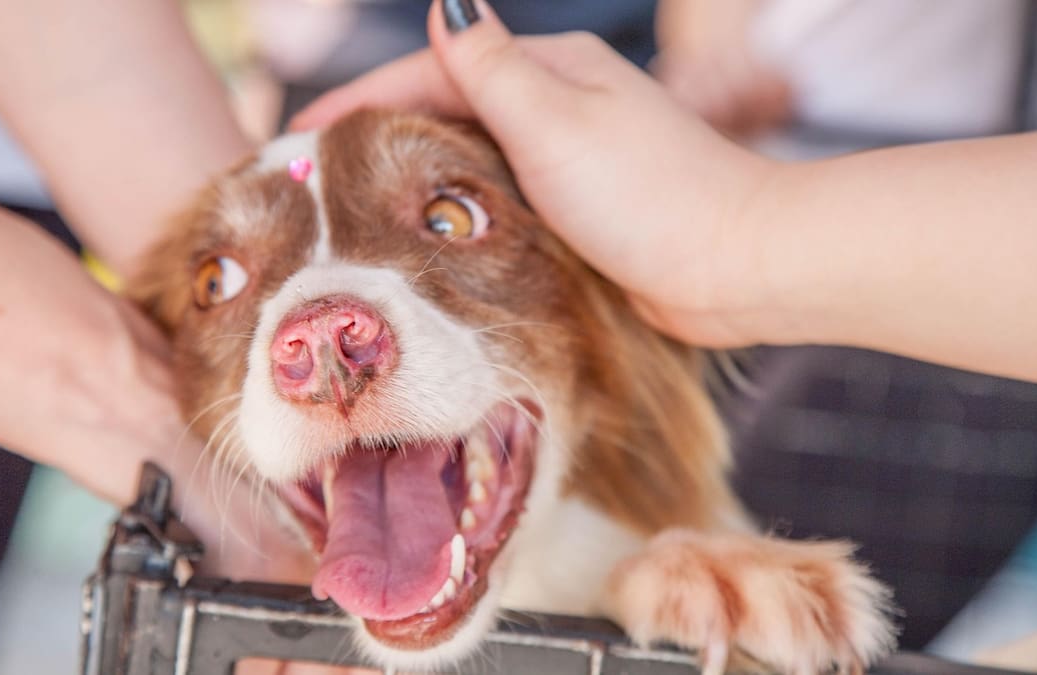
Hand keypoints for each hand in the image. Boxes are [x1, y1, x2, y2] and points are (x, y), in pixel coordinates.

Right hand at [293, 0, 781, 348]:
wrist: (737, 267)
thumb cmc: (649, 196)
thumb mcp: (556, 123)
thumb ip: (492, 67)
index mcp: (553, 69)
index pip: (435, 70)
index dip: (363, 98)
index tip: (299, 132)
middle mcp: (560, 104)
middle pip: (450, 110)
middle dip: (381, 133)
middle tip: (312, 175)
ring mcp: (572, 157)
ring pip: (474, 157)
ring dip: (415, 174)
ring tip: (352, 206)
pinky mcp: (582, 208)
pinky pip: (502, 198)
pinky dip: (459, 210)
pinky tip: (429, 235)